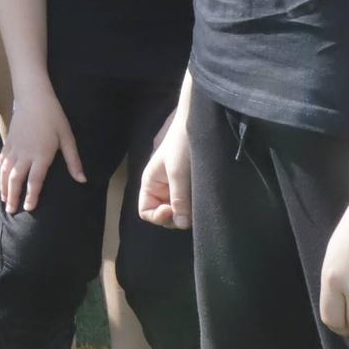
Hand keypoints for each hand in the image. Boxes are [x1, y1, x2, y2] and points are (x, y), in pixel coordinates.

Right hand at [1, 89, 83, 212]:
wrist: (33, 98)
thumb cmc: (53, 117)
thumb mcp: (67, 138)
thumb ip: (73, 161)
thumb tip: (82, 180)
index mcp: (41, 155)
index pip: (34, 181)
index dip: (31, 196)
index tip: (29, 209)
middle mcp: (25, 154)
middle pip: (15, 179)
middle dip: (13, 197)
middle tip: (12, 212)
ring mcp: (14, 148)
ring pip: (5, 172)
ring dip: (4, 188)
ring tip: (5, 201)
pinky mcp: (8, 142)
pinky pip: (2, 161)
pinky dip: (0, 173)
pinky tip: (1, 180)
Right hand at [138, 107, 191, 228]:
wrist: (198, 124)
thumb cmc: (181, 144)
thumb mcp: (178, 172)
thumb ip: (178, 199)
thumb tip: (182, 224)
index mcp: (151, 183)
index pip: (146, 211)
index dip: (157, 216)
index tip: (172, 210)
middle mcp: (161, 188)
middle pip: (163, 214)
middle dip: (175, 216)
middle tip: (189, 208)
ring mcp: (176, 188)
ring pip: (178, 210)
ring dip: (187, 211)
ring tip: (198, 201)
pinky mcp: (190, 185)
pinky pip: (189, 203)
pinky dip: (195, 205)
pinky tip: (202, 199)